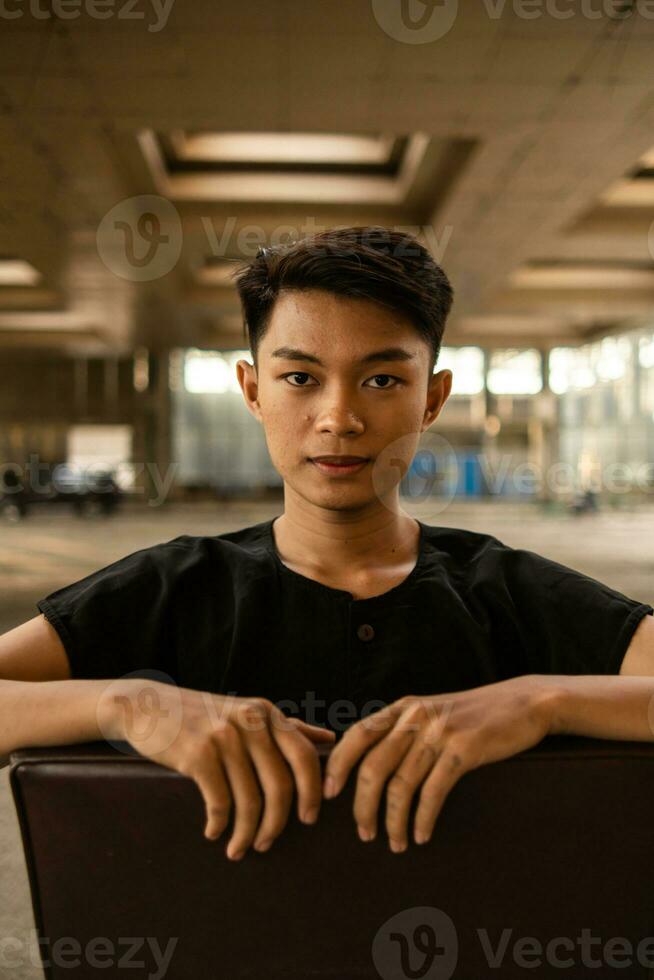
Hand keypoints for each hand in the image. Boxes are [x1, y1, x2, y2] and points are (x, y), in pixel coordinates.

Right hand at [99, 679, 334, 858]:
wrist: (146, 706)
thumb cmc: (201, 714)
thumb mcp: (248, 712)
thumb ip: (288, 726)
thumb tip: (330, 738)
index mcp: (267, 713)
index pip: (305, 756)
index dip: (312, 792)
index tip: (310, 820)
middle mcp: (250, 722)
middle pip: (280, 786)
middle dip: (278, 824)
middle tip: (268, 844)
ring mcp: (224, 737)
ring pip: (249, 800)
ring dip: (246, 834)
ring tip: (239, 849)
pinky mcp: (198, 754)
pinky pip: (219, 803)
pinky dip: (218, 825)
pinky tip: (213, 833)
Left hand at [322, 675, 558, 851]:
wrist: (524, 702)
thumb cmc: (475, 715)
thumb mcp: (432, 711)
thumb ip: (403, 730)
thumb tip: (369, 767)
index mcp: (403, 707)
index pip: (357, 736)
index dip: (338, 767)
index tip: (328, 795)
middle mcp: (416, 716)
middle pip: (372, 767)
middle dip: (362, 806)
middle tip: (364, 833)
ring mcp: (439, 731)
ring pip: (401, 785)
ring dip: (393, 821)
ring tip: (394, 844)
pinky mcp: (464, 749)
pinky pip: (433, 791)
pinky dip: (422, 819)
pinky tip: (421, 835)